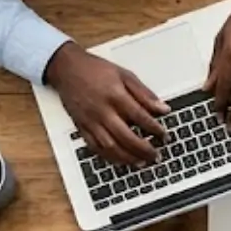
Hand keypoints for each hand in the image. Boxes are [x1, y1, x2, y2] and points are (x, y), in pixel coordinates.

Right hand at [45, 42, 168, 166]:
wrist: (66, 68)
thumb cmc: (95, 70)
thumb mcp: (125, 75)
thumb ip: (145, 94)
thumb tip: (163, 109)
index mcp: (115, 95)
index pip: (140, 117)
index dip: (155, 129)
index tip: (164, 136)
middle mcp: (102, 110)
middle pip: (126, 137)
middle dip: (144, 150)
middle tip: (156, 156)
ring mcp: (90, 121)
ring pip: (110, 147)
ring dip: (128, 158)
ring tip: (142, 162)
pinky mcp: (81, 127)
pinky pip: (95, 148)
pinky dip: (109, 157)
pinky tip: (121, 160)